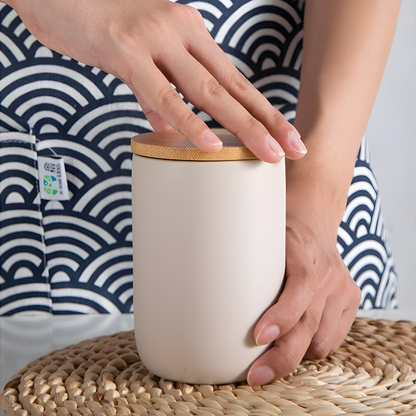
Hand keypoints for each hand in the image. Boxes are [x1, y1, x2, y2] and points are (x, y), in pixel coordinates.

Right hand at [10, 0, 305, 162]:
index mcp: (190, 35)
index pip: (236, 80)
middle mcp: (181, 34)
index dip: (264, 110)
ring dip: (241, 126)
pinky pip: (161, 93)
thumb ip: (158, 91)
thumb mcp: (141, 56)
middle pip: (234, 87)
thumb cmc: (100, 21)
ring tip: (266, 153)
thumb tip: (168, 124)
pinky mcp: (125, 51)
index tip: (287, 135)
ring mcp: (155, 41)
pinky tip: (206, 143)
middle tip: (294, 148)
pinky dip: (185, 120)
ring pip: (207, 91)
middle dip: (268, 122)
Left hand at [247, 214, 360, 384]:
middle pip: (309, 323)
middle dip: (282, 356)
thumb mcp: (261, 238)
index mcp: (302, 249)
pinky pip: (332, 339)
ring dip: (296, 354)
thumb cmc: (279, 235)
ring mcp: (343, 287)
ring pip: (321, 339)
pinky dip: (311, 348)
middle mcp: (328, 270)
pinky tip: (294, 345)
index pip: (299, 286)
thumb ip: (248, 263)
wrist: (313, 223)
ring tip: (272, 358)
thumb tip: (214, 298)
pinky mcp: (351, 301)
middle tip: (256, 375)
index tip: (257, 337)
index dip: (281, 315)